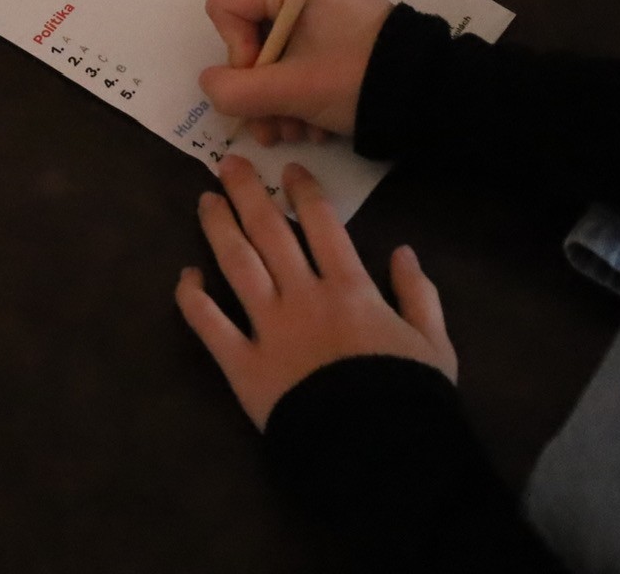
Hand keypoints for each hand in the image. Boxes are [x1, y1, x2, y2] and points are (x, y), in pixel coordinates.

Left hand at [176, 156, 455, 429]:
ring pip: (236, 264)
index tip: (290, 170)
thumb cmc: (410, 397)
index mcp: (350, 289)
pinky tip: (185, 276)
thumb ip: (418, 294)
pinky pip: (208, 325)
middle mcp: (303, 297)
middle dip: (248, 192)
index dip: (304, 191)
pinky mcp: (242, 366)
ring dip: (218, 228)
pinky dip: (192, 298)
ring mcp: (268, 329)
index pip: (322, 224)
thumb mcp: (433, 344)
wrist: (380, 454)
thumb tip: (403, 251)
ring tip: (205, 201)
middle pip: (269, 231)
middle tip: (229, 165)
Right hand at [201, 0, 391, 146]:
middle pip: (249, 37)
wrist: (428, 96)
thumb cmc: (355, 79)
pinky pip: (299, 58)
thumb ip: (235, 90)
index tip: (262, 85)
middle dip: (258, 89)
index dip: (235, 54)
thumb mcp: (290, 89)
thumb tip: (210, 85)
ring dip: (278, 100)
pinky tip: (315, 123)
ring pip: (273, 55)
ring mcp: (323, 8)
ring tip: (298, 132)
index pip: (226, 10)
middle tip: (273, 128)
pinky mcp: (338, 31)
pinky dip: (299, 93)